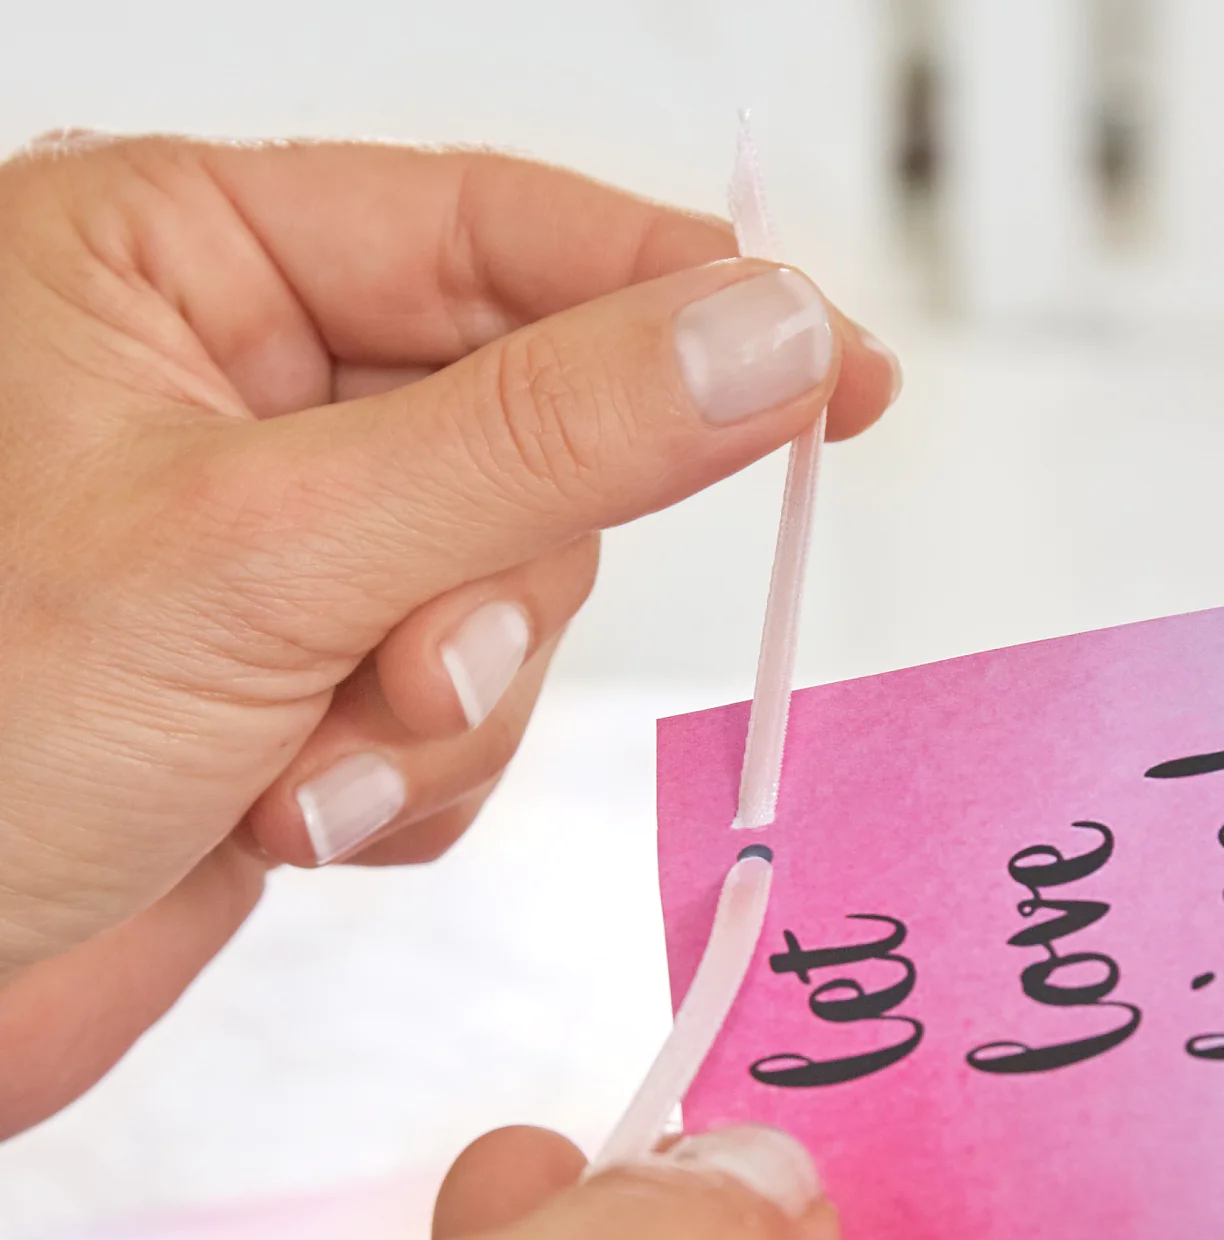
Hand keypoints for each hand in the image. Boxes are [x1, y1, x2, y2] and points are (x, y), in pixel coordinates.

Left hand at [0, 135, 896, 1132]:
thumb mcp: (276, 553)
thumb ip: (548, 439)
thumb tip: (764, 344)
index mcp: (179, 266)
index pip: (505, 234)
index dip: (685, 303)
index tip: (840, 372)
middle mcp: (240, 394)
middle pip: (537, 441)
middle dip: (490, 593)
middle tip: (408, 670)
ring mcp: (284, 552)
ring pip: (515, 600)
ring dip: (437, 715)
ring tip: (298, 772)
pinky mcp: (308, 685)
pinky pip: (468, 714)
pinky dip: (407, 786)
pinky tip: (284, 817)